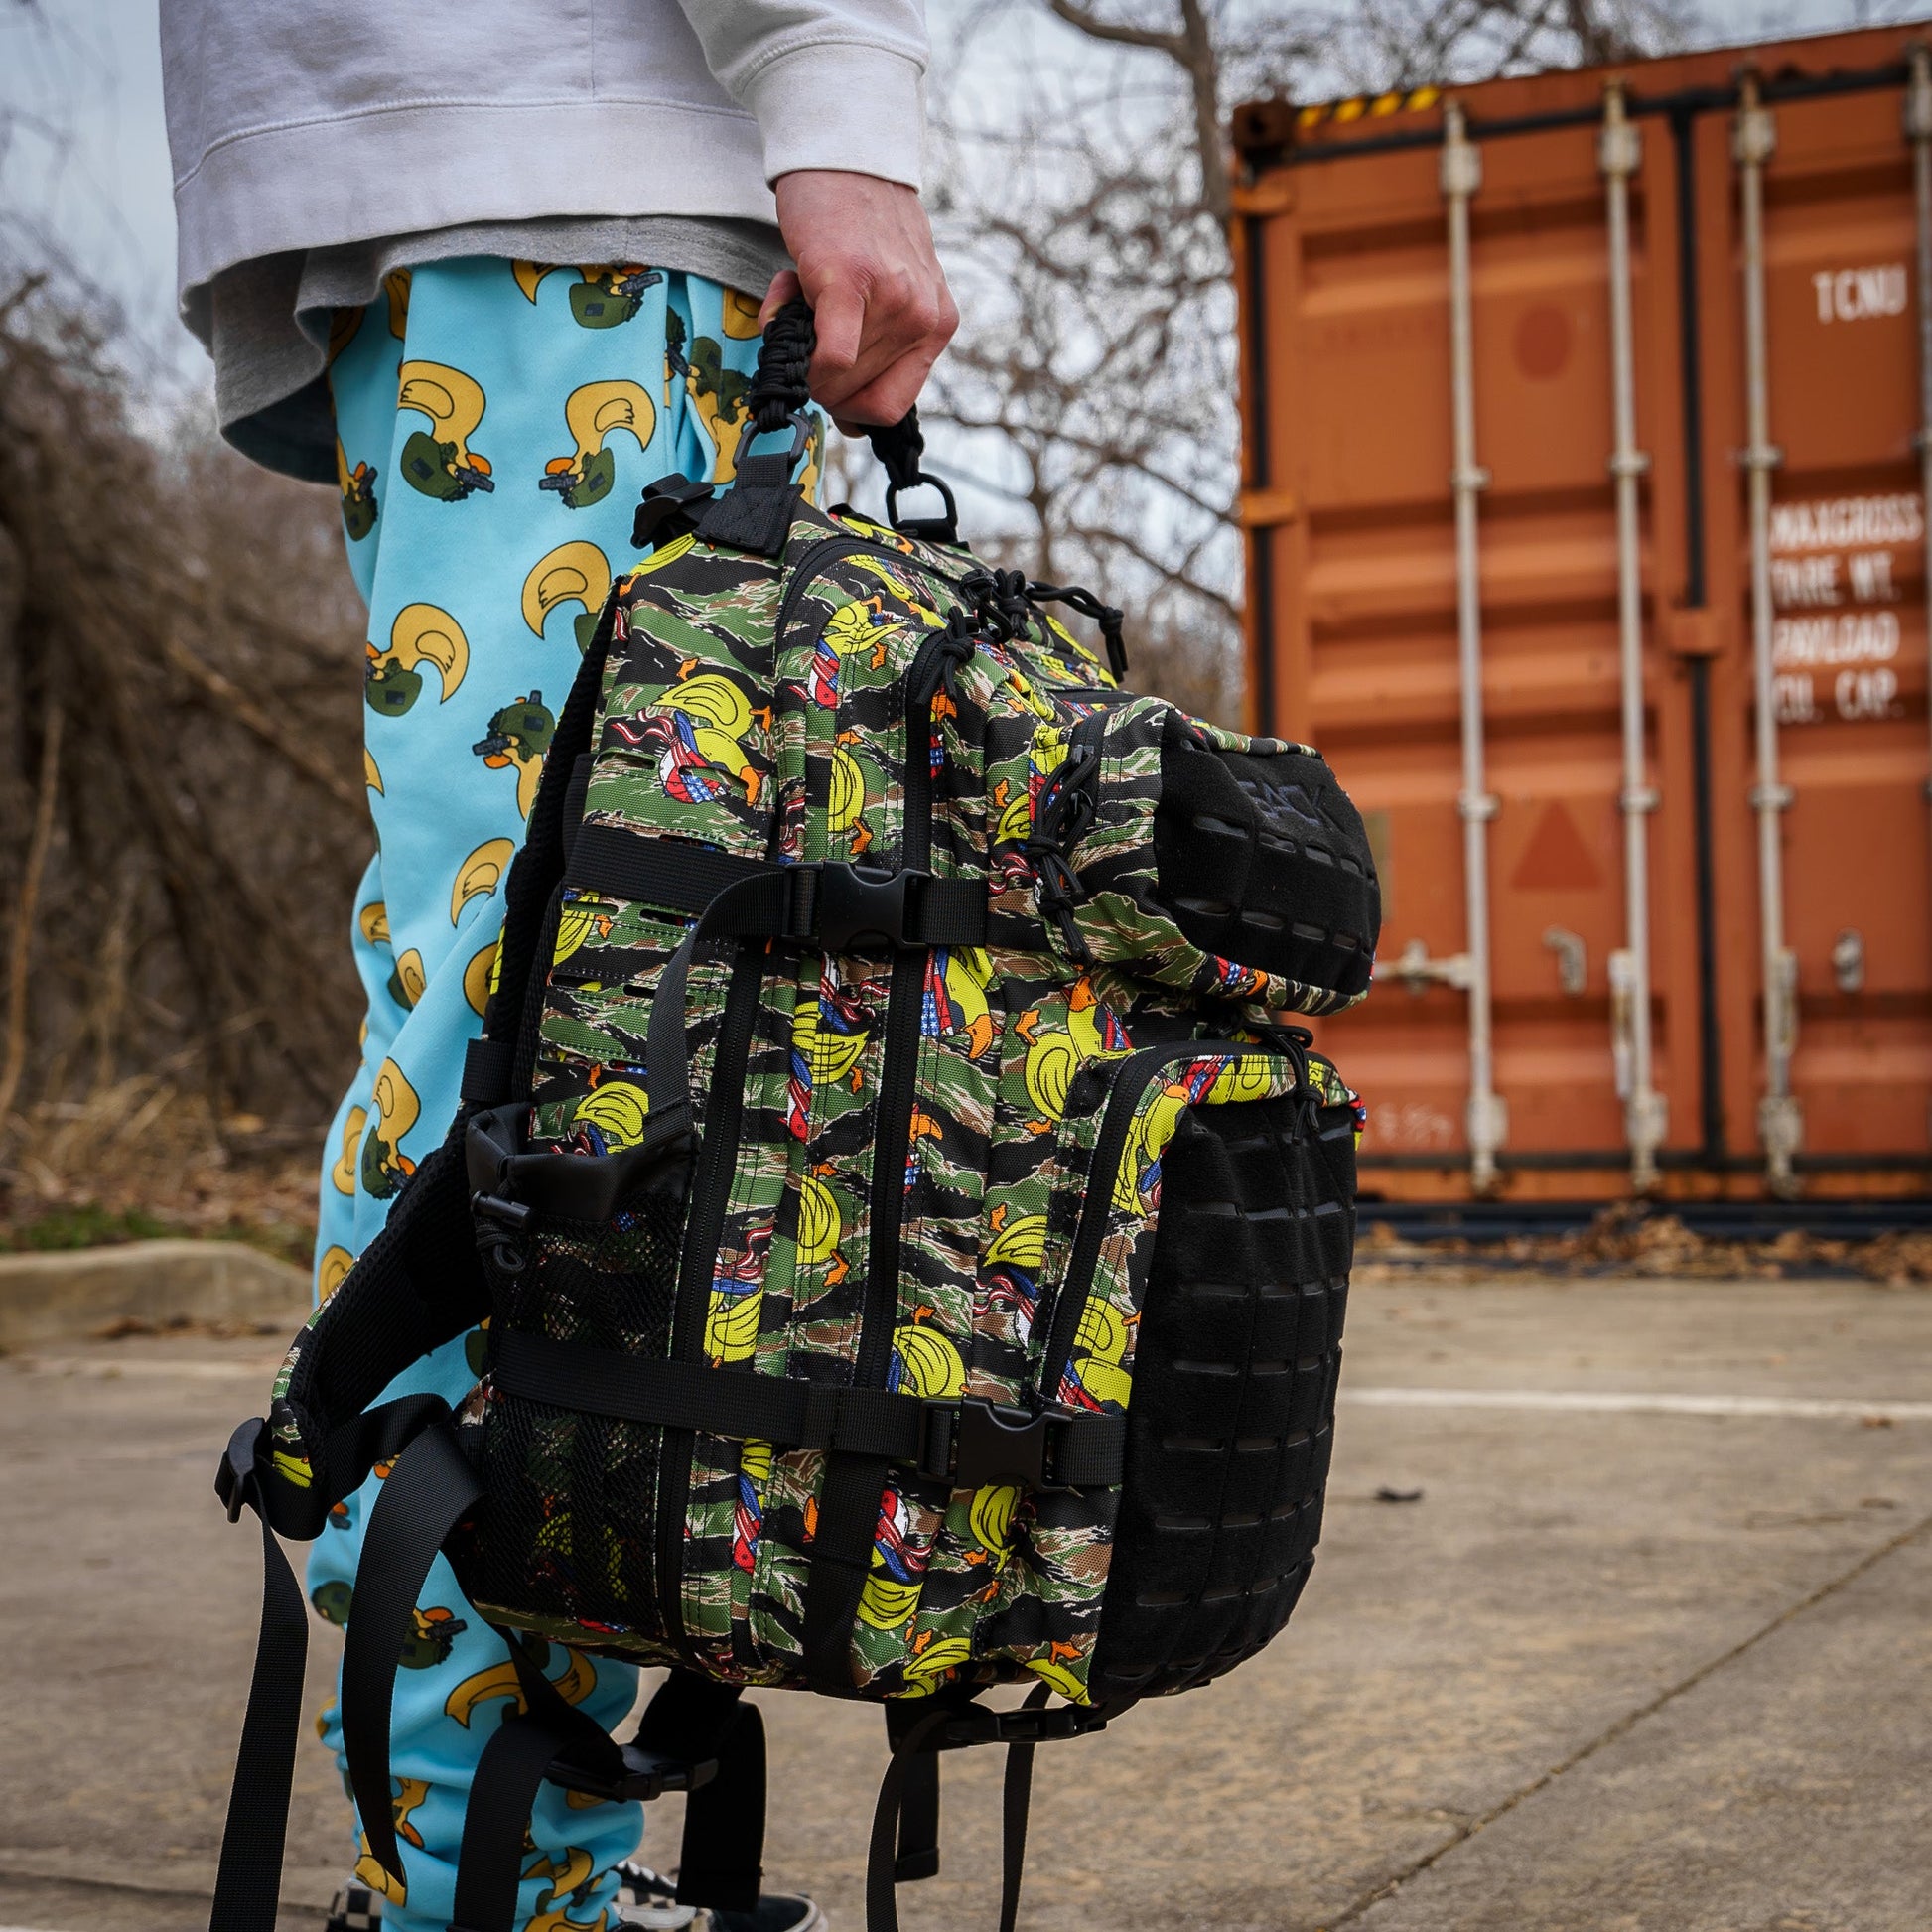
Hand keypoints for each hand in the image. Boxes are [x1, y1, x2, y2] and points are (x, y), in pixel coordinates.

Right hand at [763, 170, 957, 430]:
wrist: (845, 154)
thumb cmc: (859, 226)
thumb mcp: (894, 291)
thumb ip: (879, 348)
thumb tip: (849, 422)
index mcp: (936, 325)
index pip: (891, 408)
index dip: (850, 409)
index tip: (826, 385)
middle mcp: (923, 317)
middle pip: (859, 396)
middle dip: (819, 378)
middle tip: (803, 331)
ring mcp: (892, 299)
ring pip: (839, 379)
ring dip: (801, 352)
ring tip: (797, 299)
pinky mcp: (851, 279)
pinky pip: (833, 356)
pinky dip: (810, 359)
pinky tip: (788, 325)